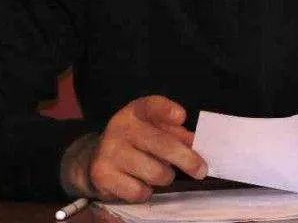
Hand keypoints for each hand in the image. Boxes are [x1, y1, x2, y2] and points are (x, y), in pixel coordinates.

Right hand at [62, 95, 207, 202]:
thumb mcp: (154, 130)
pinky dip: (146, 192)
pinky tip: (139, 183)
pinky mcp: (102, 175)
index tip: (181, 117)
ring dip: (165, 177)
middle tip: (201, 170)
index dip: (166, 110)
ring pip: (155, 172)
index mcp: (135, 112)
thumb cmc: (136, 142)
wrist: (96, 159)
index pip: (151, 105)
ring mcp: (109, 151)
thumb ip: (177, 134)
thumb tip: (196, 143)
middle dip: (187, 160)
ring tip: (159, 174)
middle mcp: (120, 127)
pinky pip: (139, 191)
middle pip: (161, 145)